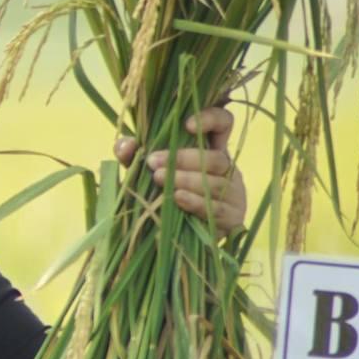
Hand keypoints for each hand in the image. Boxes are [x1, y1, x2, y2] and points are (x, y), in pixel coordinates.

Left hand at [115, 107, 245, 232]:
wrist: (182, 239)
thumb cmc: (166, 197)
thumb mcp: (148, 173)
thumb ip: (135, 157)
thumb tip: (125, 145)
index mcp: (212, 150)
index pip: (223, 123)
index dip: (210, 119)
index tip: (186, 125)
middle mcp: (227, 169)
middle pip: (216, 157)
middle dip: (183, 158)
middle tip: (153, 162)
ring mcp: (234, 194)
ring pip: (215, 182)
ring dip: (186, 179)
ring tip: (160, 180)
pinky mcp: (233, 218)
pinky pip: (216, 208)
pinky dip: (195, 202)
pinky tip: (178, 198)